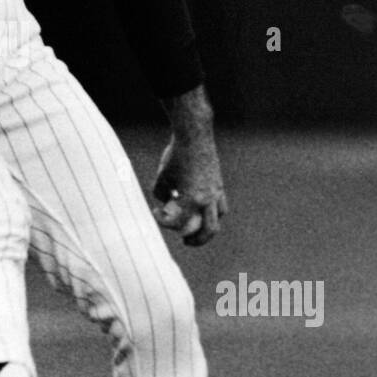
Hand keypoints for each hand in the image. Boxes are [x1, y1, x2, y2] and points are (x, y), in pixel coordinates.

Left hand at [152, 129, 226, 246]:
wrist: (195, 135)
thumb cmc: (175, 155)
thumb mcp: (162, 176)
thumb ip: (161, 194)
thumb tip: (166, 203)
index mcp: (191, 199)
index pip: (177, 223)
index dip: (163, 221)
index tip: (156, 212)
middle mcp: (207, 199)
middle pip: (208, 231)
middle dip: (196, 240)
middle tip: (185, 241)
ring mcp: (216, 191)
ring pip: (218, 218)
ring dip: (207, 227)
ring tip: (196, 229)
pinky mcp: (219, 184)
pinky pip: (220, 204)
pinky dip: (212, 212)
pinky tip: (201, 208)